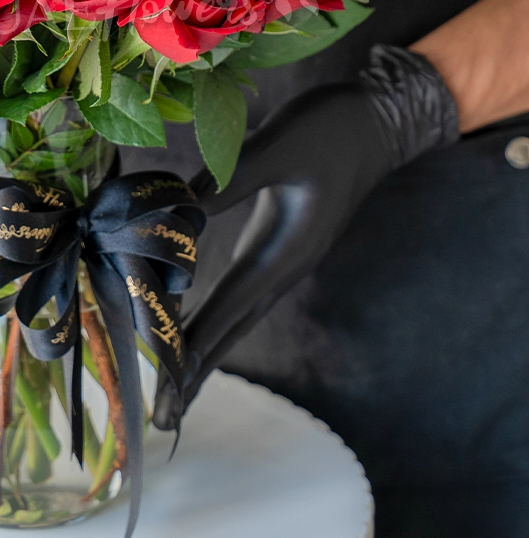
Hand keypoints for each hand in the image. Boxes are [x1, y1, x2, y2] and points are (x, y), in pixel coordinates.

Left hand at [153, 46, 458, 430]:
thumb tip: (177, 215)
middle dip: (198, 372)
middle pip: (234, 328)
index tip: (168, 391)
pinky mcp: (278, 244)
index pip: (229, 309)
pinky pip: (241, 292)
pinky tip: (198, 327)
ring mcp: (283, 258)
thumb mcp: (277, 148)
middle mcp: (284, 265)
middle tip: (164, 417)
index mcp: (286, 250)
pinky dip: (216, 316)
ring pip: (238, 315)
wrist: (372, 120)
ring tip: (175, 389)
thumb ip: (229, 181)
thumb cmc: (326, 128)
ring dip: (206, 351)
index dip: (195, 349)